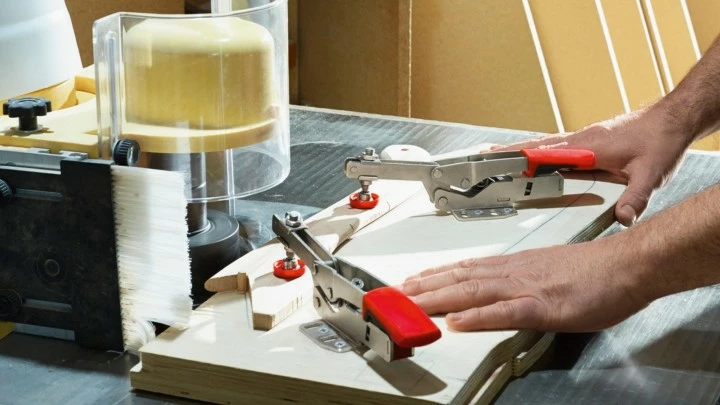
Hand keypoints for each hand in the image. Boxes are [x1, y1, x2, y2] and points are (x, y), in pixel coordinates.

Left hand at [398, 236, 653, 331]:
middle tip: (396, 294)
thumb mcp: (548, 271)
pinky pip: (504, 311)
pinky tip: (457, 322)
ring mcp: (525, 287)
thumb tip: (501, 290)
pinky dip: (477, 316)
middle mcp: (512, 272)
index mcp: (514, 266)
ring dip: (438, 298)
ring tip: (411, 303)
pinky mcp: (543, 305)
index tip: (412, 281)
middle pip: (459, 279)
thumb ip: (521, 280)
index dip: (435, 276)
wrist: (626, 264)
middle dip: (424, 287)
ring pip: (472, 291)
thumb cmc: (593, 269)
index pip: (464, 269)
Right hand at [495, 104, 691, 225]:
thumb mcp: (652, 174)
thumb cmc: (662, 141)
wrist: (673, 119)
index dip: (523, 159)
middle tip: (484, 155)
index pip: (548, 152)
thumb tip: (623, 219)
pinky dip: (536, 150)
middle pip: (537, 146)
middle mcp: (582, 139)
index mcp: (590, 147)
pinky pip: (554, 145)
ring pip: (543, 144)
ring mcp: (583, 138)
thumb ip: (635, 198)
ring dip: (519, 149)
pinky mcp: (588, 140)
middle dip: (509, 151)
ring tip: (496, 154)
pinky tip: (531, 157)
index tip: (500, 162)